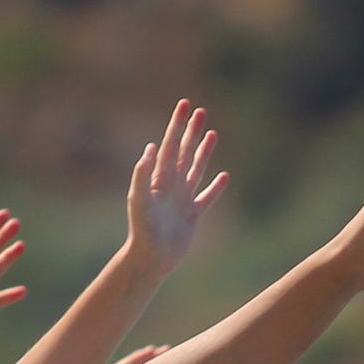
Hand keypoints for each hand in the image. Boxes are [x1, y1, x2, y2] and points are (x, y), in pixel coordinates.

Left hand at [124, 101, 228, 273]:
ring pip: (196, 169)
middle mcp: (172, 185)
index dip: (177, 125)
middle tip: (200, 111)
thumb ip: (142, 174)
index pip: (170, 145)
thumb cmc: (142, 230)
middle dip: (192, 131)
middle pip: (185, 151)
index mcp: (159, 178)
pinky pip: (207, 197)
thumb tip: (150, 147)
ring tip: (212, 134)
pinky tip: (224, 176)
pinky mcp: (193, 216)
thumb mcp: (139, 200)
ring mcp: (183, 199)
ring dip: (204, 151)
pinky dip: (216, 187)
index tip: (185, 105)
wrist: (151, 258)